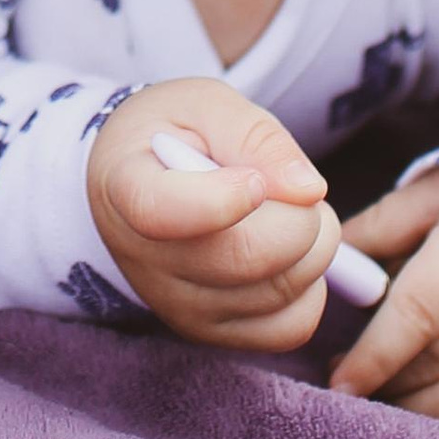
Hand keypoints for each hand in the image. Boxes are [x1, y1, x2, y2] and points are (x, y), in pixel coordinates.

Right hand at [85, 78, 342, 352]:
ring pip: (279, 293)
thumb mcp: (205, 104)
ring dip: (313, 247)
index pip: (163, 213)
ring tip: (289, 212)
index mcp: (126, 188)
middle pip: (245, 259)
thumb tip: (308, 190)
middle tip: (298, 187)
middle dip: (301, 216)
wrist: (139, 181)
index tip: (253, 180)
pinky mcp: (210, 333)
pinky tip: (288, 254)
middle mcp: (143, 260)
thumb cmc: (174, 133)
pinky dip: (310, 288)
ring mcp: (175, 306)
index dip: (221, 200)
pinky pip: (290, 326)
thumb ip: (255, 135)